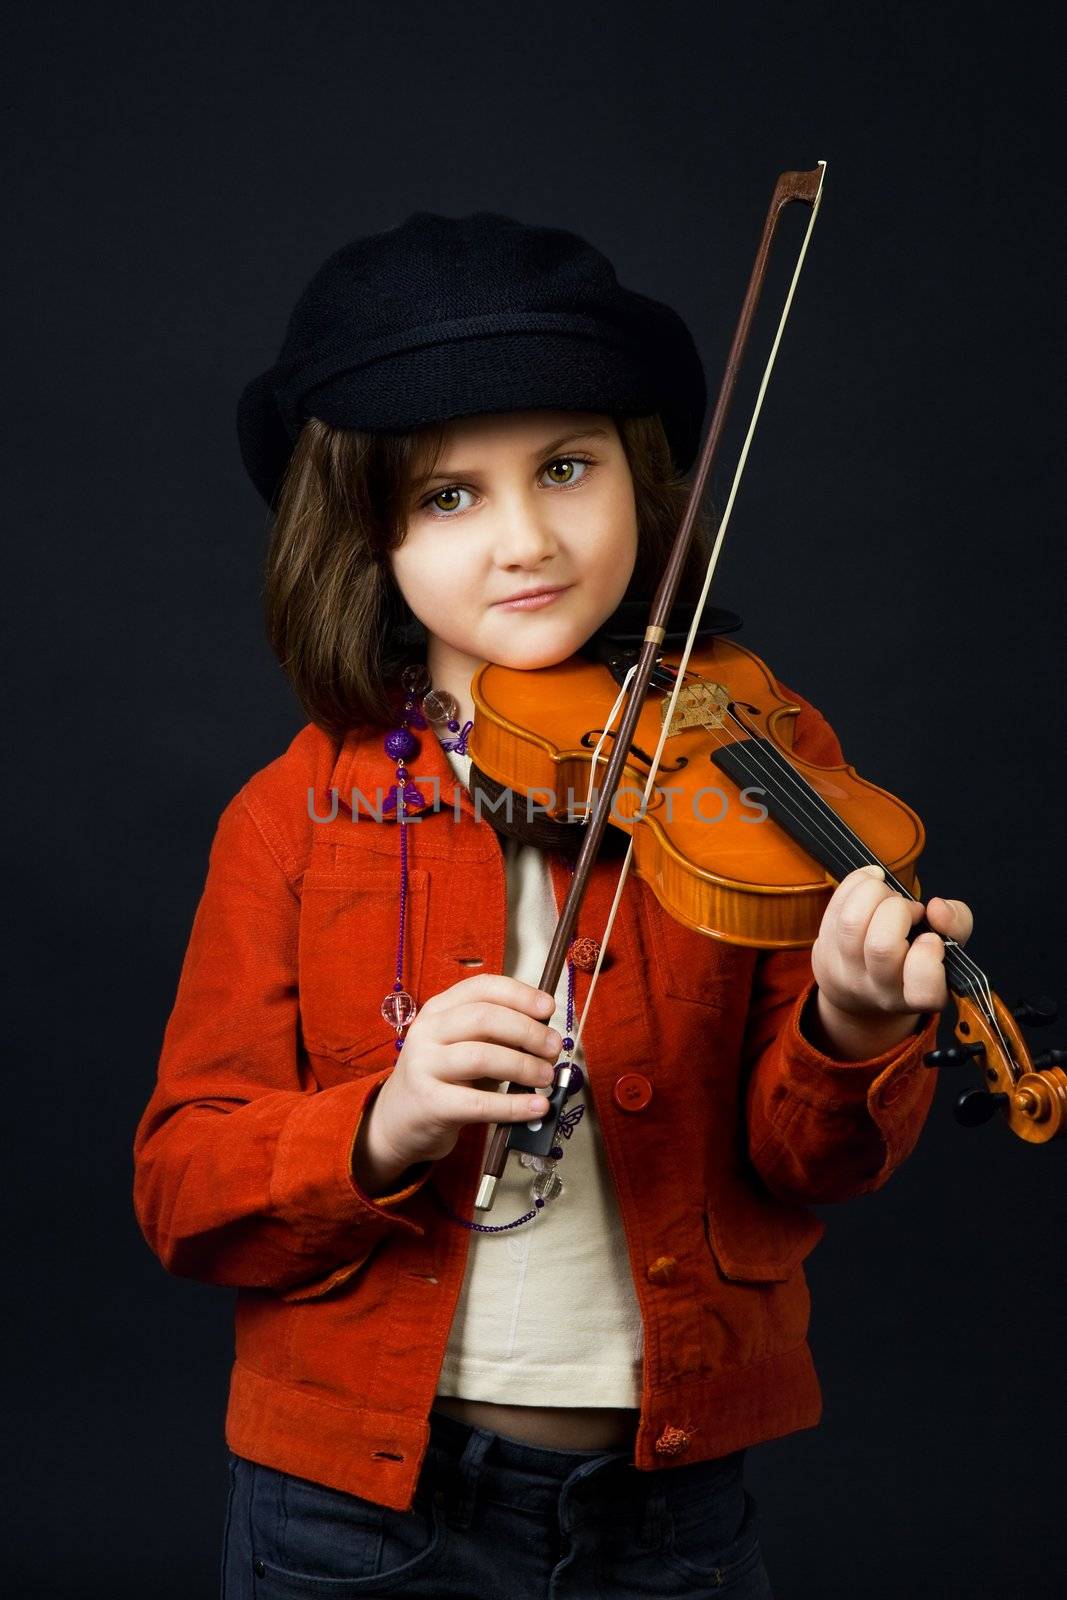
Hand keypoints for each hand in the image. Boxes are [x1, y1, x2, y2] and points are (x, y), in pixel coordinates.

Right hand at [362, 975, 562, 1178]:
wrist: (398, 1120)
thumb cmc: (443, 1078)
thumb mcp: (463, 1046)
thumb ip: (496, 1035)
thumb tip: (546, 1034)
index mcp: (439, 1009)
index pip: (482, 988)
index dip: (520, 994)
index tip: (549, 1008)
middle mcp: (428, 1031)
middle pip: (484, 1018)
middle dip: (528, 1031)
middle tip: (553, 1048)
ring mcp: (424, 1066)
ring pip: (482, 1057)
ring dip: (523, 1066)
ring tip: (547, 1077)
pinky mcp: (430, 1103)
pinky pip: (479, 1103)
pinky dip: (514, 1106)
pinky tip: (537, 1107)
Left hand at [809, 865, 973, 1059]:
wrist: (858, 989)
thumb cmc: (912, 962)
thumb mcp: (947, 949)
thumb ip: (957, 925)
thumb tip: (937, 907)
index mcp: (916, 996)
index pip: (923, 991)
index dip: (928, 958)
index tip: (930, 939)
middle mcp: (879, 989)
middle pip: (881, 946)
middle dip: (898, 911)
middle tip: (908, 910)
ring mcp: (846, 971)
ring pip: (852, 922)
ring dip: (874, 893)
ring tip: (886, 896)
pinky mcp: (824, 948)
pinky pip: (835, 905)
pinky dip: (856, 883)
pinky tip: (871, 882)